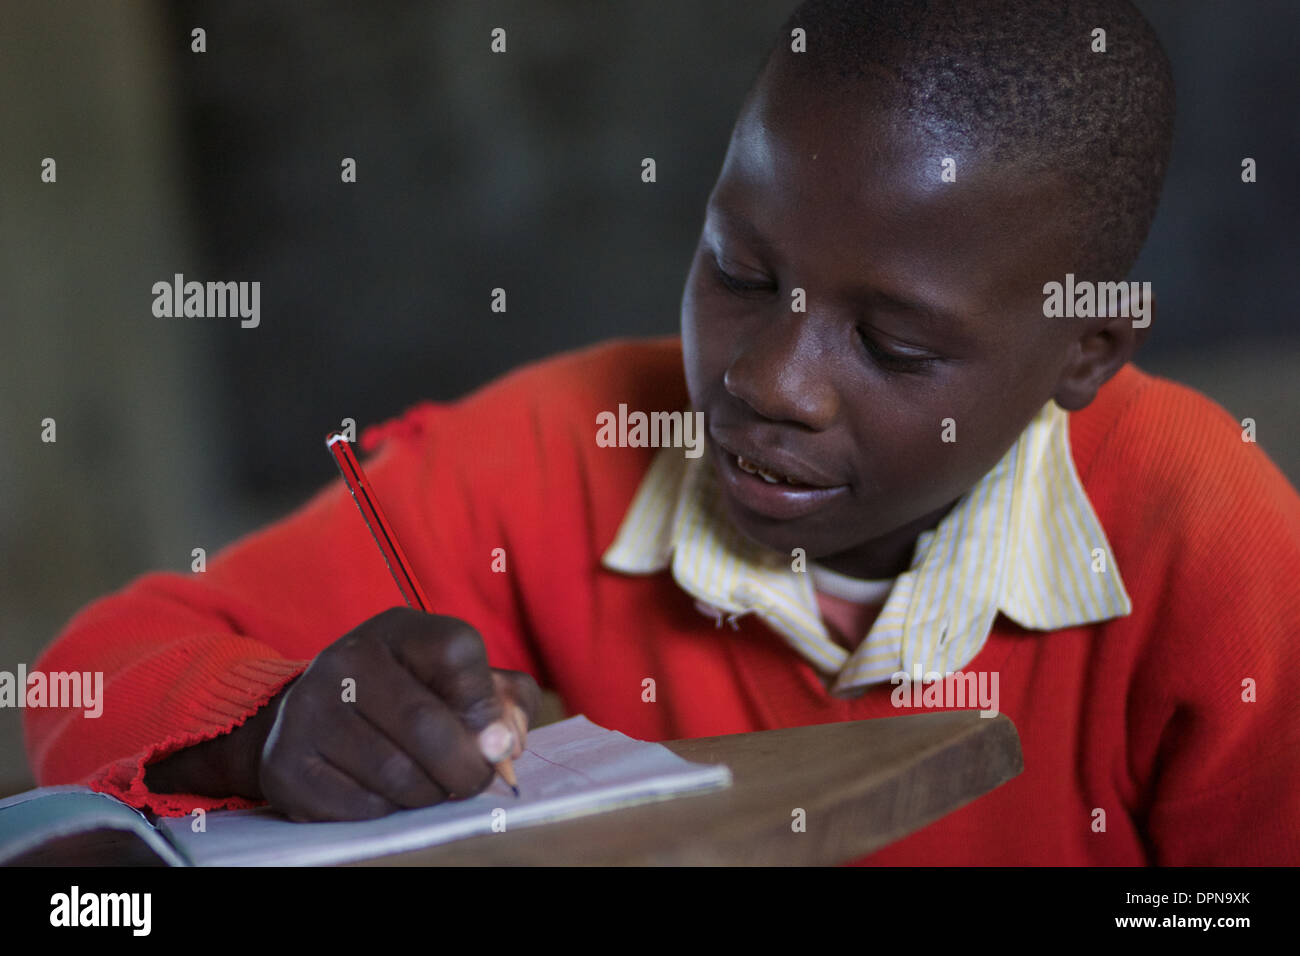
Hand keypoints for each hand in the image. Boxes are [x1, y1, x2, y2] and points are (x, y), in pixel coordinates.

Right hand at [257, 606, 538, 821]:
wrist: (317, 723)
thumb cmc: (412, 701)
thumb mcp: (460, 682)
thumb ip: (505, 702)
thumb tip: (504, 744)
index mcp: (397, 629)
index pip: (457, 652)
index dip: (487, 706)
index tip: (495, 738)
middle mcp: (345, 660)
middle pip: (426, 724)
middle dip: (466, 767)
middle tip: (476, 781)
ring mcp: (308, 711)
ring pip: (396, 774)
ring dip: (430, 794)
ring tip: (431, 785)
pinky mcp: (286, 765)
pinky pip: (362, 807)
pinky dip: (390, 811)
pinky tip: (387, 793)